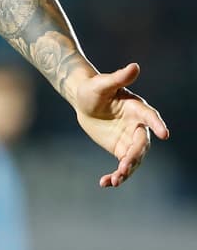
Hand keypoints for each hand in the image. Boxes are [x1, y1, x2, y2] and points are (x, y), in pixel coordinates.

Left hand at [71, 62, 168, 186]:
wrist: (84, 101)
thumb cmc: (94, 88)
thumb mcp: (102, 83)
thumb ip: (118, 78)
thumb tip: (135, 66)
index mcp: (137, 108)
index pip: (150, 117)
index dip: (157, 124)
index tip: (164, 134)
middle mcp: (138, 126)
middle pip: (142, 144)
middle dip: (135, 156)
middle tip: (124, 167)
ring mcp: (130, 140)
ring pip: (134, 160)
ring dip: (126, 171)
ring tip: (114, 180)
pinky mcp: (120, 150)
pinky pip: (122, 166)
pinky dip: (116, 176)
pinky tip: (105, 183)